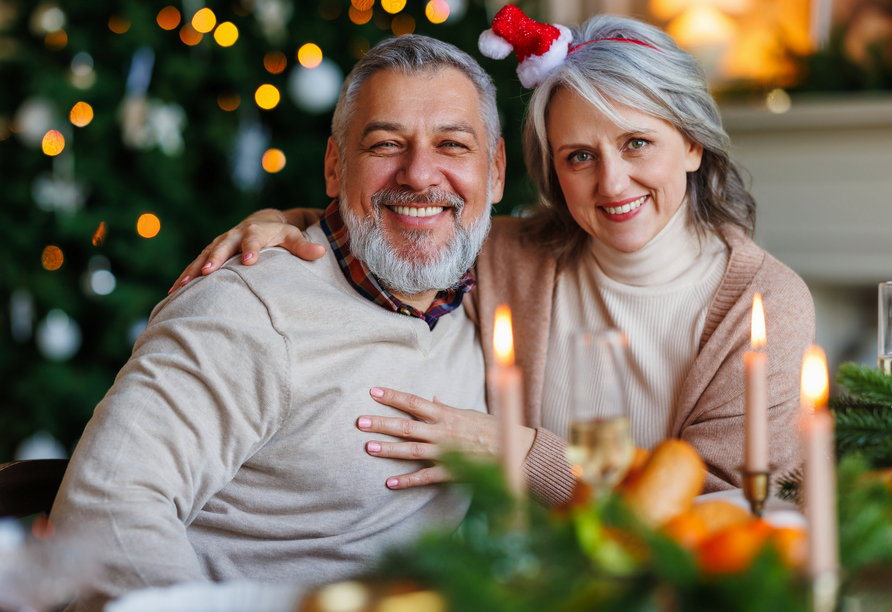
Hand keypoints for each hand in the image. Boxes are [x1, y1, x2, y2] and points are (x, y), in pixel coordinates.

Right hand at [168, 209, 325, 293]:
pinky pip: (195, 264)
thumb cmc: (280, 234)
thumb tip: (322, 252)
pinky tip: (173, 290)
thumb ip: (305, 246)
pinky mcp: (211, 253)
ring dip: (193, 268)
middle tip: (207, 272)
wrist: (260, 222)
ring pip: (204, 255)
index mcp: (256, 231)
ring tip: (182, 285)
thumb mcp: (294, 236)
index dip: (252, 249)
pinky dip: (185, 275)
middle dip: (215, 258)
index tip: (250, 262)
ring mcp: (220, 244)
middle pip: (223, 246)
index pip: (254, 239)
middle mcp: (234, 235)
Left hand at [359, 387, 535, 489]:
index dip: (393, 397)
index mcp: (447, 414)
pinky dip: (408, 480)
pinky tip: (390, 483)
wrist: (515, 449)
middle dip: (382, 423)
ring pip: (412, 450)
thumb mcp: (469, 413)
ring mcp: (447, 452)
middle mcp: (444, 432)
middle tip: (360, 421)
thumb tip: (431, 399)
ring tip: (368, 447)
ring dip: (389, 449)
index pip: (415, 402)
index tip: (373, 392)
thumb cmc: (491, 429)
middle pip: (407, 426)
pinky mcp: (453, 472)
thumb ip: (447, 409)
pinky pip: (426, 477)